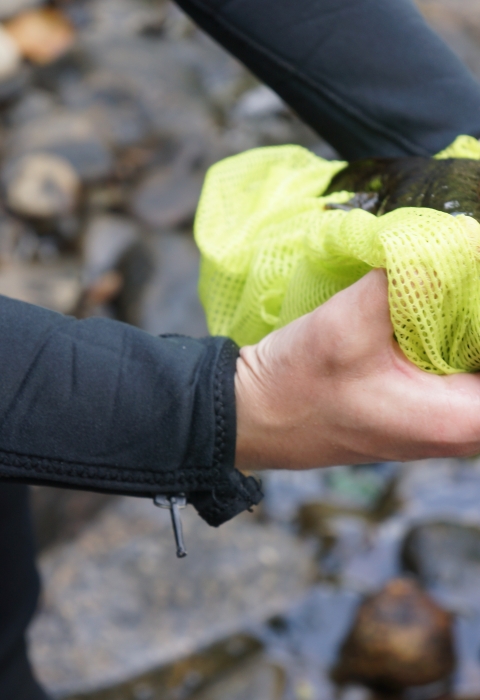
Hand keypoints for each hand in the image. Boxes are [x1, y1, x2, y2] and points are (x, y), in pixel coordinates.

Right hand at [235, 269, 479, 469]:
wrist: (256, 416)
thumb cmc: (296, 385)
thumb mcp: (350, 323)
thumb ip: (408, 280)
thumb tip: (460, 240)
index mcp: (457, 419)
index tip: (466, 279)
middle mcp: (460, 429)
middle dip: (474, 311)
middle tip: (456, 272)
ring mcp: (443, 421)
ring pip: (477, 361)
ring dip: (464, 321)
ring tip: (443, 282)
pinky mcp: (424, 408)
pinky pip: (459, 366)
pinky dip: (452, 332)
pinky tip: (426, 306)